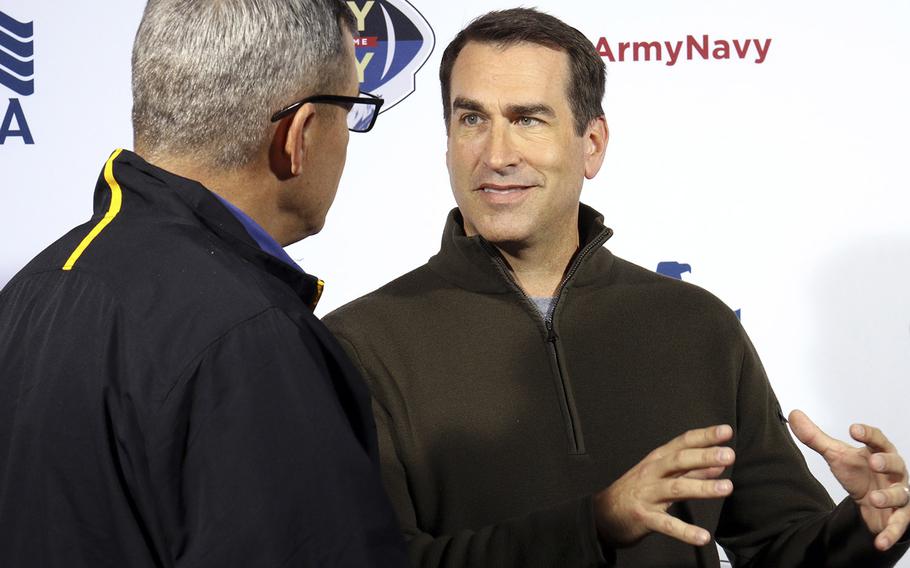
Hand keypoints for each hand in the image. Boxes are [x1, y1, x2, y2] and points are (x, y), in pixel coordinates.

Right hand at [594, 425, 735, 547]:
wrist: (602, 514)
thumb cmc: (636, 492)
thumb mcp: (662, 476)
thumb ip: (692, 472)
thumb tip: (719, 464)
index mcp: (657, 460)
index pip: (682, 443)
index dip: (704, 436)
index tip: (726, 431)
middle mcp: (652, 473)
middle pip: (679, 460)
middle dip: (704, 456)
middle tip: (728, 454)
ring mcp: (647, 494)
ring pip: (675, 488)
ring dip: (702, 487)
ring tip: (726, 487)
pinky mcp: (643, 517)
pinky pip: (666, 524)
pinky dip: (685, 531)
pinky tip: (703, 537)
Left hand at [789, 409, 909, 550]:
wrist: (870, 501)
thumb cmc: (859, 473)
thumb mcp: (836, 456)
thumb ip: (815, 437)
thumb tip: (793, 415)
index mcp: (879, 453)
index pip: (878, 440)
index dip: (868, 434)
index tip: (854, 429)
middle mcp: (894, 472)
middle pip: (896, 464)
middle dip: (887, 462)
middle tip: (874, 461)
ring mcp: (899, 494)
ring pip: (901, 494)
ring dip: (888, 496)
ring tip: (873, 498)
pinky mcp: (899, 516)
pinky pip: (899, 525)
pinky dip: (890, 534)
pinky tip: (880, 543)